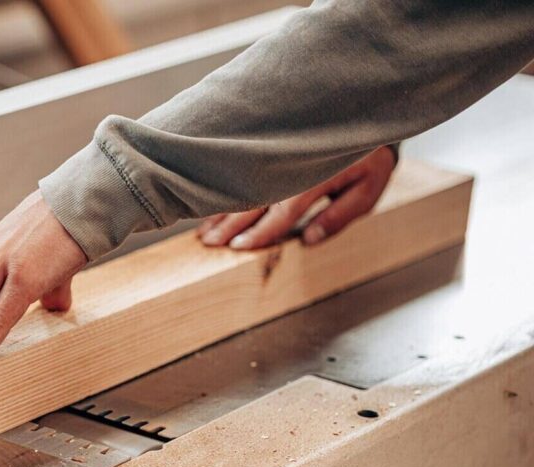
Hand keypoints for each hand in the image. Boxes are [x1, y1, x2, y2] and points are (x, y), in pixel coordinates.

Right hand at [197, 145, 395, 249]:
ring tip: (205, 231)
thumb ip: (339, 216)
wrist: (366, 111)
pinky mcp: (270, 151)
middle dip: (230, 223)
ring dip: (222, 210)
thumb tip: (309, 240)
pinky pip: (243, 173)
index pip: (281, 212)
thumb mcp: (368, 189)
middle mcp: (290, 168)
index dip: (259, 232)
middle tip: (210, 243)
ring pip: (243, 187)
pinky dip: (227, 190)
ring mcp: (277, 157)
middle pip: (254, 200)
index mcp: (313, 179)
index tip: (238, 247)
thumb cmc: (370, 157)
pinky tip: (213, 204)